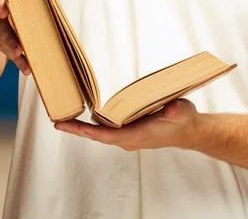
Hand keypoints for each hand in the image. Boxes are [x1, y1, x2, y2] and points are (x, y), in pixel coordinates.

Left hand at [54, 99, 200, 151]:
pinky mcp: (130, 131)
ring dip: (84, 127)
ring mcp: (129, 136)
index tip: (71, 127)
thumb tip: (171, 108)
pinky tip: (87, 116)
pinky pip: (107, 130)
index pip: (107, 135)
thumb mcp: (181, 111)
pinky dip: (95, 124)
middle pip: (98, 135)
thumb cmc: (183, 121)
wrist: (189, 131)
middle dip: (78, 129)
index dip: (88, 131)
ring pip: (101, 133)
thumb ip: (175, 109)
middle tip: (58, 122)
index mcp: (137, 135)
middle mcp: (129, 138)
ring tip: (66, 117)